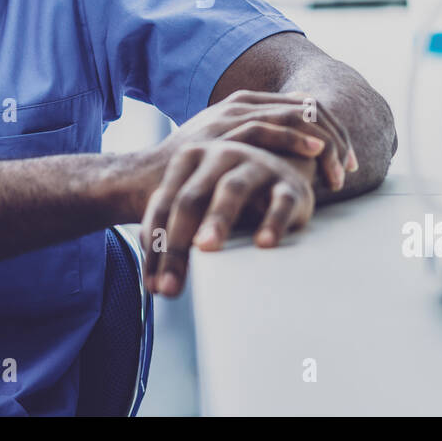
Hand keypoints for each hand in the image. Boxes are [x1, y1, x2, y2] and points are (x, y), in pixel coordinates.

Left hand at [139, 139, 316, 297]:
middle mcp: (221, 154)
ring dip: (218, 219)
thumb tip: (152, 280)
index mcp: (190, 157)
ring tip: (206, 247)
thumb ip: (168, 228)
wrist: (280, 172)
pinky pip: (280, 202)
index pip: (165, 204)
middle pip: (191, 199)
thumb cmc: (227, 196)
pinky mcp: (289, 184)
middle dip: (176, 244)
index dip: (156, 245)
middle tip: (170, 285)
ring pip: (232, 189)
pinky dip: (272, 222)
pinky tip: (263, 244)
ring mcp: (256, 165)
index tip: (153, 286)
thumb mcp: (196, 203)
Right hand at [163, 89, 357, 191]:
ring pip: (293, 114)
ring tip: (340, 170)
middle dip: (336, 138)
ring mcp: (229, 116)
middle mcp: (239, 106)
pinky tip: (316, 152)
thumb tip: (298, 174)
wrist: (144, 184)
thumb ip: (259, 158)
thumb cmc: (190, 180)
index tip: (348, 163)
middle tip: (351, 169)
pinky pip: (267, 127)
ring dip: (324, 142)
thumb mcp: (231, 162)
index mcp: (245, 107)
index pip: (303, 108)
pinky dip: (296, 137)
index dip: (332, 133)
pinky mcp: (219, 133)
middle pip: (306, 108)